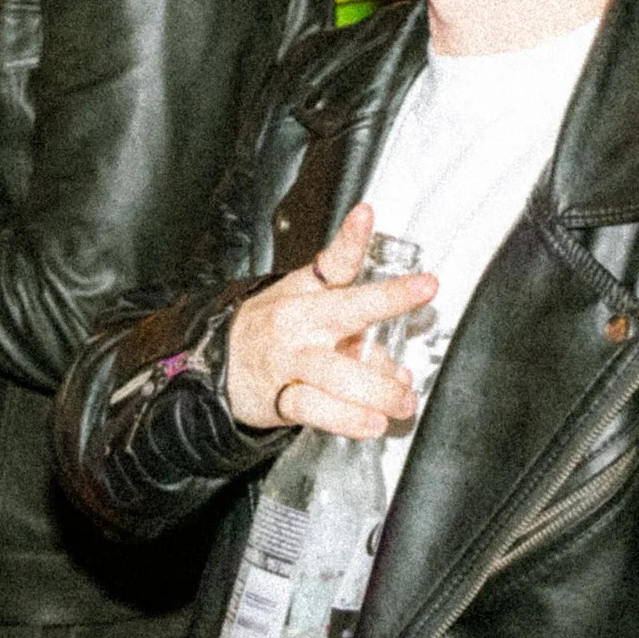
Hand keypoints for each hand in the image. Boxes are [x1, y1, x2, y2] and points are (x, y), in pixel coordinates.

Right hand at [224, 203, 436, 439]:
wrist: (217, 364)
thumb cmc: (271, 332)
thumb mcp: (304, 309)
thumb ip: (355, 333)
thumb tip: (396, 367)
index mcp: (306, 294)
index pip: (332, 261)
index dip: (352, 237)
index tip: (367, 215)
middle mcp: (299, 323)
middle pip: (343, 308)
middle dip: (386, 299)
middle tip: (421, 291)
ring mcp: (290, 360)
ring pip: (338, 373)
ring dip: (379, 389)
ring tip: (402, 400)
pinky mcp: (281, 398)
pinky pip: (320, 410)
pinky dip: (350, 419)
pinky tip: (371, 423)